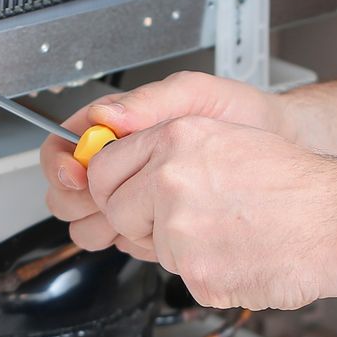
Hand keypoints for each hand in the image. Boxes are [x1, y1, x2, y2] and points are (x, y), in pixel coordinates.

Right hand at [40, 71, 293, 230]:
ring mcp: (134, 197)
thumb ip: (149, 102)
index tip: (77, 175)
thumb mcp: (194, 95)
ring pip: (88, 224)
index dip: (60, 164)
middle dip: (80, 201)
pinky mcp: (152, 224)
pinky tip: (162, 229)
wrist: (276, 146)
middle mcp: (119, 164)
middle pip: (65, 193)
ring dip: (105, 225)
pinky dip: (135, 240)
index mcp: (116, 128)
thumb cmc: (237, 114)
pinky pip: (123, 241)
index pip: (62, 147)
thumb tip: (105, 116)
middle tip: (110, 199)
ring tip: (141, 214)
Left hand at [60, 115, 336, 309]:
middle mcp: (170, 179)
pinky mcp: (196, 272)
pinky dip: (211, 273)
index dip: (113, 187)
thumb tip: (126, 172)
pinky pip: (183, 277)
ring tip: (232, 232)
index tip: (125, 196)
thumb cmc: (298, 184)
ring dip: (182, 248)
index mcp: (176, 138)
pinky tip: (243, 254)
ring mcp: (180, 228)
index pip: (104, 168)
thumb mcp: (227, 138)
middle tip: (188, 219)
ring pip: (151, 247)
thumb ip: (170, 151)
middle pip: (115, 211)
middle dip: (141, 222)